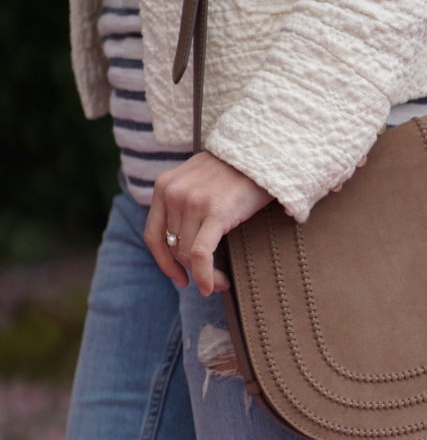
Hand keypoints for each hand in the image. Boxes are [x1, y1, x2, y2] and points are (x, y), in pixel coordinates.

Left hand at [144, 151, 273, 296]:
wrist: (260, 153)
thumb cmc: (233, 172)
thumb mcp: (196, 181)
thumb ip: (183, 203)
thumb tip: (182, 242)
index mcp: (164, 186)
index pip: (153, 236)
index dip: (164, 263)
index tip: (179, 277)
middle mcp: (173, 194)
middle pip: (174, 248)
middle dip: (191, 271)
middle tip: (211, 282)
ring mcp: (192, 202)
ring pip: (188, 255)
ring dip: (204, 276)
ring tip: (221, 281)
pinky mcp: (215, 212)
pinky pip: (201, 254)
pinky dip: (205, 276)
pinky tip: (213, 286)